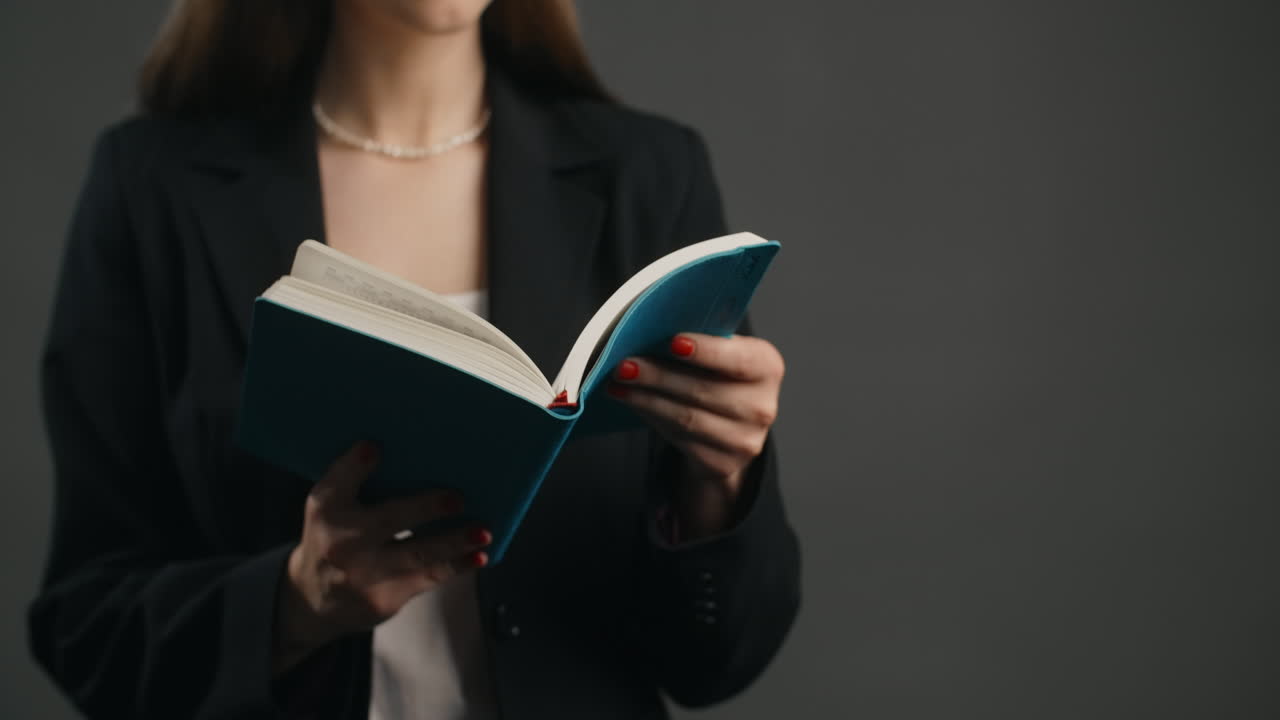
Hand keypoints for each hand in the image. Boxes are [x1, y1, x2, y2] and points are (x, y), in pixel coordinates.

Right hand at [274, 441, 490, 672]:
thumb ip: (357, 483)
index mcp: (326, 510)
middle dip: (425, 508)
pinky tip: (479, 556)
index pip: (337, 483)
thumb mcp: (330, 508)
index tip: (374, 448)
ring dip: (454, 542)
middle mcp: (342, 542)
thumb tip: (410, 455)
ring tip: (482, 532)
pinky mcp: (385, 599)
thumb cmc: (335, 537)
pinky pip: (429, 578)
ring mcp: (365, 574)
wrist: (314, 600)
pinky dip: (458, 566)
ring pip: (418, 554)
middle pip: (389, 519)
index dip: (355, 466)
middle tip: (457, 498)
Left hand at [607, 333, 784, 536]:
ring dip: (646, 399)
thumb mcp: (720, 355)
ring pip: (686, 418)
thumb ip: (698, 343)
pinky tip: (631, 402)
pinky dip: (651, 417)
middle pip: (703, 390)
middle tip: (624, 364)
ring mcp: (745, 441)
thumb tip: (649, 336)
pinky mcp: (723, 464)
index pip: (738, 359)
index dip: (706, 351)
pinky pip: (679, 440)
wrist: (730, 428)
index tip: (673, 342)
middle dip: (659, 376)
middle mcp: (763, 407)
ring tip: (618, 384)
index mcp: (767, 367)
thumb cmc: (718, 377)